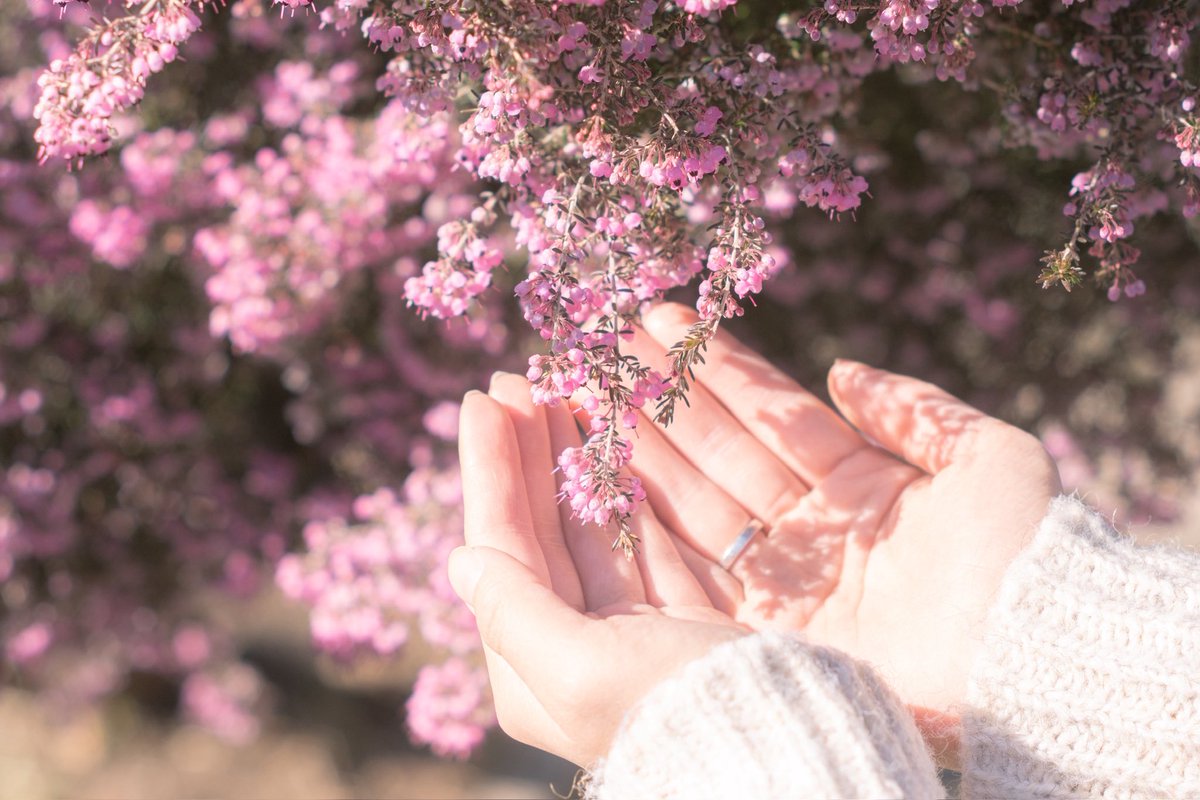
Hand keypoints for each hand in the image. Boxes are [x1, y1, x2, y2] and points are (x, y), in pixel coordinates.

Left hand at [449, 381, 746, 767]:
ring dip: (574, 461)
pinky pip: (642, 539)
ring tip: (564, 395)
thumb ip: (512, 609)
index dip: (489, 470)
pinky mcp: (679, 619)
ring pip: (591, 527)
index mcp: (534, 668)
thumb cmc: (671, 712)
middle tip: (521, 379)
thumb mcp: (576, 669)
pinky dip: (628, 491)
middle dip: (528, 453)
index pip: (500, 547)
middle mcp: (573, 648)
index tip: (482, 398)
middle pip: (540, 531)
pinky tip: (614, 445)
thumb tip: (459, 560)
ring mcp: (628, 632)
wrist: (777, 749)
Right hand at [613, 303, 1060, 766]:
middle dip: (660, 397)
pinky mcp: (762, 624)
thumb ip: (914, 409)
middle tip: (601, 346)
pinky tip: (605, 465)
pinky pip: (693, 559)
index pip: (771, 412)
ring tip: (587, 387)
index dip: (717, 365)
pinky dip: (650, 516)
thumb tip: (844, 370)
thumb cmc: (1021, 551)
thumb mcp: (985, 459)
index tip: (662, 318)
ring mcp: (782, 576)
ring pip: (695, 497)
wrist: (1027, 659)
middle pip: (720, 450)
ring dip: (642, 443)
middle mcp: (811, 528)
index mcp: (860, 484)